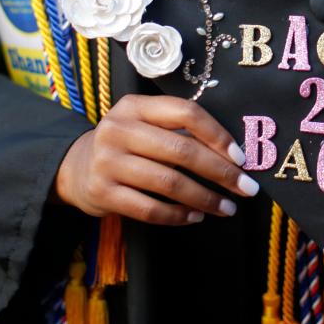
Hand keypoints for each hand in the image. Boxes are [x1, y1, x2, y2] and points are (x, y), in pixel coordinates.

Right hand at [55, 94, 258, 224]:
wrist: (76, 167)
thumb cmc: (128, 144)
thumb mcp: (145, 124)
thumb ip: (179, 130)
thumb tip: (233, 155)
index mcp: (134, 106)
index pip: (185, 112)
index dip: (218, 134)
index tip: (241, 158)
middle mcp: (118, 129)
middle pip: (181, 150)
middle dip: (221, 172)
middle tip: (247, 188)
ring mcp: (107, 161)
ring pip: (169, 183)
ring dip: (205, 198)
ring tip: (227, 208)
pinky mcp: (103, 192)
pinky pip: (150, 209)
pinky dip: (178, 216)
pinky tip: (196, 217)